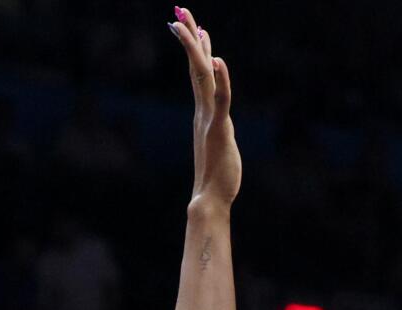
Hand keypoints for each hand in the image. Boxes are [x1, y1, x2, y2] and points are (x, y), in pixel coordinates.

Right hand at [169, 8, 238, 208]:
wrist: (210, 199)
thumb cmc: (216, 177)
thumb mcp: (219, 142)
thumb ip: (218, 125)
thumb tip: (218, 116)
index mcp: (202, 112)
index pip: (197, 73)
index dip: (196, 48)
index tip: (193, 25)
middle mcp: (202, 110)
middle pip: (195, 66)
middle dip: (188, 37)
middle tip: (181, 11)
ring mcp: (209, 118)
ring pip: (202, 77)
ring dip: (197, 49)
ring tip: (192, 24)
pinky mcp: (219, 130)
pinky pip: (221, 99)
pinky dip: (221, 79)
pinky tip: (218, 61)